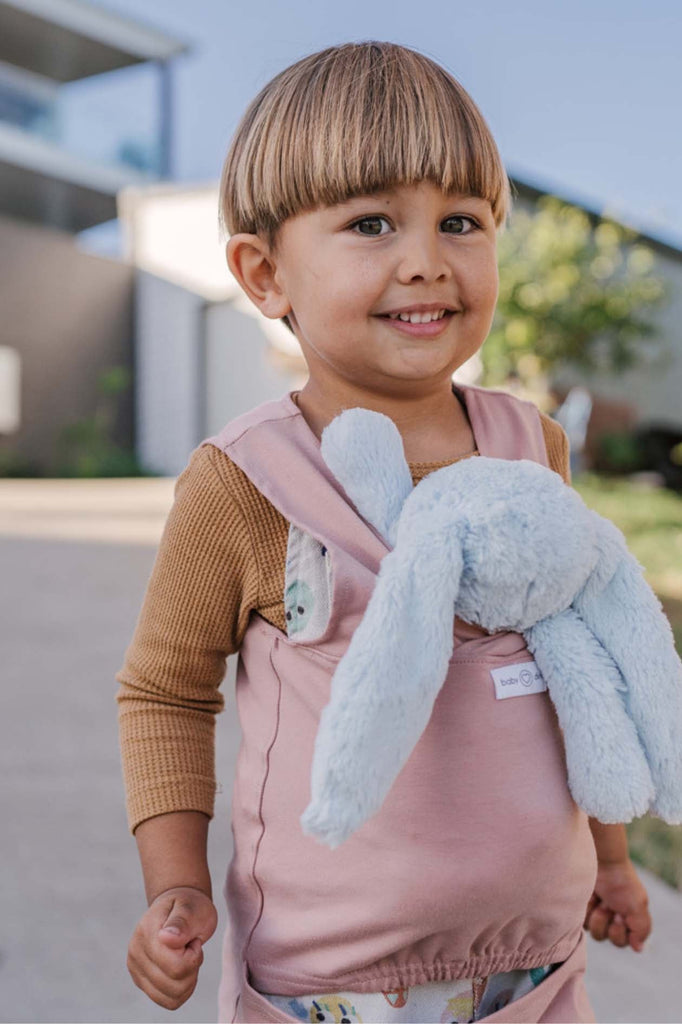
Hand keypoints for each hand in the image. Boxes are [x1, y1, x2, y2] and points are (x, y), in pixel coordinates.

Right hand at [127, 885, 217, 1009]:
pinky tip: (183, 969)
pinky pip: (168, 1001)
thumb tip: (167, 938)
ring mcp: (136, 969)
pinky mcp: (141, 981)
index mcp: (147, 932)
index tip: (193, 938)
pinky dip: (182, 990)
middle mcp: (135, 952)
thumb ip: (182, 922)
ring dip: (188, 979)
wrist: (177, 907)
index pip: (177, 967)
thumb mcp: (193, 908)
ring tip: (185, 955)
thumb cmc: (189, 907)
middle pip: (175, 985)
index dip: (194, 956)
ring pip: (172, 997)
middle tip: (190, 946)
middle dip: (192, 968)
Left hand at [583, 858, 650, 952]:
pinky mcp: (581, 906)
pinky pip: (580, 921)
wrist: (602, 860)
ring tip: (598, 898)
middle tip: (607, 905)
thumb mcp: (638, 905)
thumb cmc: (622, 882)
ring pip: (592, 930)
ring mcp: (594, 912)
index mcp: (627, 920)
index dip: (619, 932)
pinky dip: (585, 909)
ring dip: (595, 915)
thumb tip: (638, 948)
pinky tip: (589, 897)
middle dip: (606, 922)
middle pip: (604, 938)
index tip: (620, 916)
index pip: (621, 942)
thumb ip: (641, 929)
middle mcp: (611, 918)